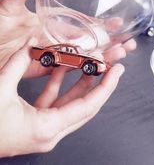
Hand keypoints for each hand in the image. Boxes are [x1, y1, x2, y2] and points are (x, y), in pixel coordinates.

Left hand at [0, 0, 135, 77]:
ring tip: (120, 55)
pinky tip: (98, 67)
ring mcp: (51, 53)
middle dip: (108, 43)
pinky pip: (66, 68)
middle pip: (87, 41)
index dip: (99, 23)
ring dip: (102, 56)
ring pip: (82, 55)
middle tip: (127, 45)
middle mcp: (55, 37)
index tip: (116, 23)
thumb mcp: (10, 4)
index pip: (81, 22)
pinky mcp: (44, 66)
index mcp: (51, 21)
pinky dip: (83, 67)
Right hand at [0, 39, 125, 156]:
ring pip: (70, 104)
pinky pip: (54, 104)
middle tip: (111, 66)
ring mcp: (43, 131)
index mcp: (46, 128)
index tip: (118, 71)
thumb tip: (30, 43)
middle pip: (84, 106)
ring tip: (89, 64)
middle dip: (99, 84)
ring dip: (79, 84)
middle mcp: (49, 133)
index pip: (88, 105)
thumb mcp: (0, 88)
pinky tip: (60, 70)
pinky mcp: (35, 125)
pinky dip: (59, 87)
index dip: (106, 86)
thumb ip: (18, 63)